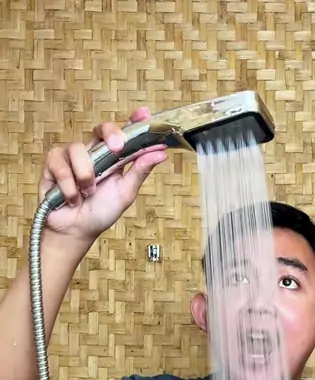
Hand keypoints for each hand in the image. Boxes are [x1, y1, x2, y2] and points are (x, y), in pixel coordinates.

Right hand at [39, 107, 167, 243]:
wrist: (76, 231)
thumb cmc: (100, 212)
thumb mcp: (125, 193)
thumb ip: (140, 172)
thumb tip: (161, 153)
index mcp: (114, 158)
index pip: (125, 133)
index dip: (134, 121)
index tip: (143, 114)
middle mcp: (94, 152)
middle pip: (101, 128)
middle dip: (109, 134)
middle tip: (116, 147)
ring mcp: (72, 156)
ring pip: (78, 149)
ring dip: (85, 176)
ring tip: (87, 194)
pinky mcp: (52, 163)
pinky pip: (60, 165)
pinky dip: (68, 186)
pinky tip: (71, 198)